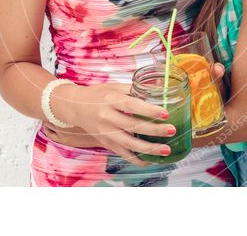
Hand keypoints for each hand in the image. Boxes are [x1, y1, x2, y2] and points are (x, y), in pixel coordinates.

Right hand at [54, 83, 177, 166]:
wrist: (75, 107)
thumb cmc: (97, 94)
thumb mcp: (114, 87)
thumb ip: (134, 89)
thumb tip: (158, 89)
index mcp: (110, 100)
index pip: (131, 105)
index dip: (148, 110)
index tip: (165, 113)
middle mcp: (107, 117)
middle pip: (133, 126)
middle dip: (154, 130)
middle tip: (171, 131)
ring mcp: (105, 132)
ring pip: (129, 144)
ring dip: (149, 149)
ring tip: (166, 150)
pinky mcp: (105, 143)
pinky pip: (122, 154)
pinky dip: (136, 159)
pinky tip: (150, 161)